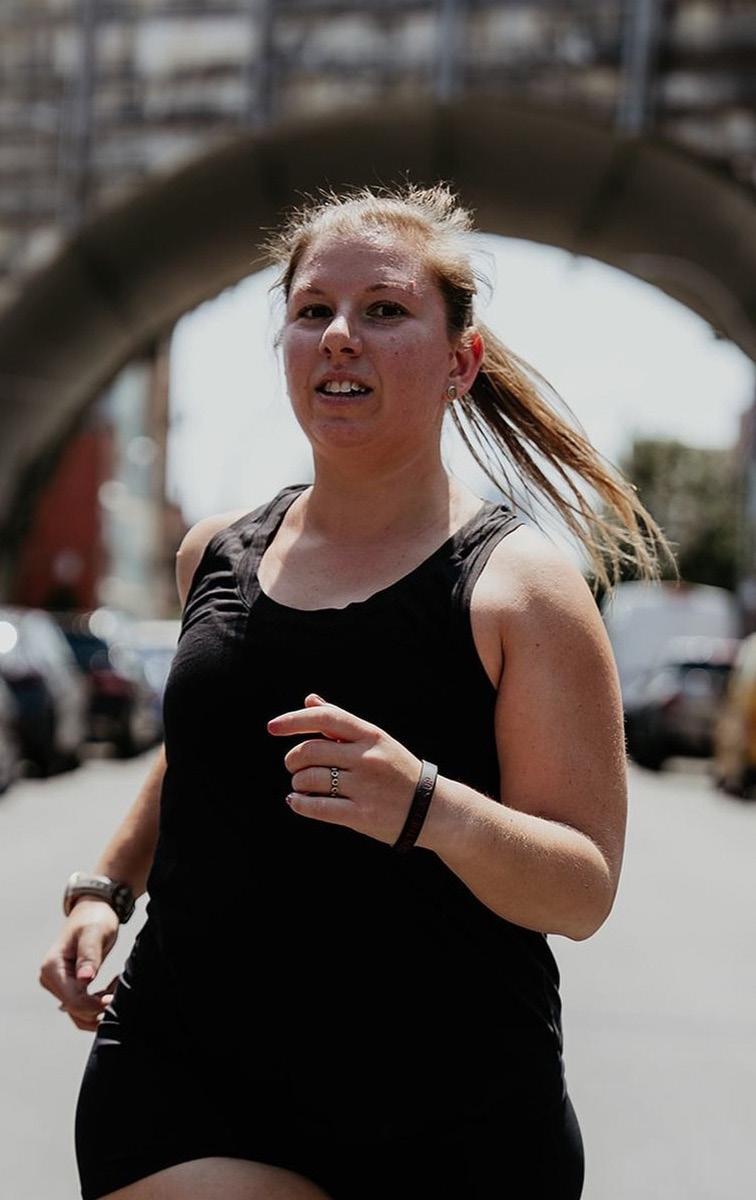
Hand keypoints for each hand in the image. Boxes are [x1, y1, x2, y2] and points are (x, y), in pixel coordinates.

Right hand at [39, 899, 119, 1031]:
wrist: (92, 911)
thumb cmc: (94, 919)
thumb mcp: (94, 933)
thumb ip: (89, 955)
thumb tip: (85, 979)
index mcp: (52, 968)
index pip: (73, 1001)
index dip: (95, 1005)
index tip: (115, 997)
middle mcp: (50, 979)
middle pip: (75, 1011)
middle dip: (99, 1007)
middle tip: (121, 990)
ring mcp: (58, 985)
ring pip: (79, 1014)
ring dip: (100, 1008)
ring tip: (118, 987)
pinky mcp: (68, 987)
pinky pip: (83, 1006)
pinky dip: (98, 1003)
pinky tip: (113, 988)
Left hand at [267, 693, 421, 845]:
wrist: (432, 808)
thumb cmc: (396, 769)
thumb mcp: (375, 740)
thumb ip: (341, 722)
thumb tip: (310, 700)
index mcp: (370, 735)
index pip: (325, 718)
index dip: (294, 720)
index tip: (272, 727)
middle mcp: (367, 758)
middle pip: (310, 751)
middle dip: (293, 759)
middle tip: (294, 766)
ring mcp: (365, 787)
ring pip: (309, 779)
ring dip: (297, 783)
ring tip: (302, 786)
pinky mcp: (362, 815)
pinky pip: (317, 808)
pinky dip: (299, 804)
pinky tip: (297, 802)